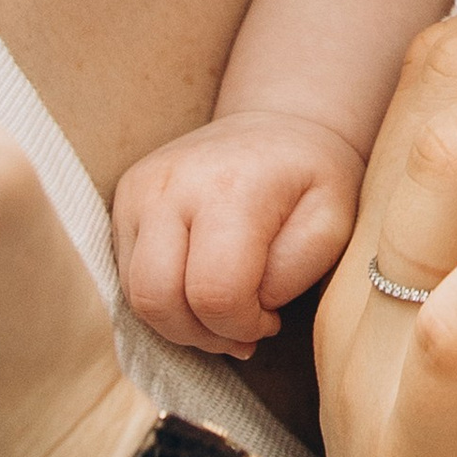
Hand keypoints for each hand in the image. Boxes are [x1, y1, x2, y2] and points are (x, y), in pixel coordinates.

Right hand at [113, 111, 365, 358]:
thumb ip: (294, 271)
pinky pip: (128, 278)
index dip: (242, 325)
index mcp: (231, 187)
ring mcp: (140, 190)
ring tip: (223, 312)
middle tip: (241, 329)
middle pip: (158, 299)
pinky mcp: (125, 199)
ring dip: (180, 324)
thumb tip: (248, 307)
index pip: (215, 292)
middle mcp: (172, 184)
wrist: (279, 123)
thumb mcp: (332, 222)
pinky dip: (163, 300)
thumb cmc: (310, 178)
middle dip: (202, 334)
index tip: (269, 320)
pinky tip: (199, 290)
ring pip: (135, 296)